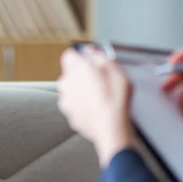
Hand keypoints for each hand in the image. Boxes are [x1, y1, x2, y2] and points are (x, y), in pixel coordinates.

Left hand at [57, 47, 134, 166]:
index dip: (82, 56)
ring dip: (82, 90)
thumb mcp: (116, 71)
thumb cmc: (115, 102)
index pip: (69, 54)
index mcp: (76, 69)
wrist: (111, 129)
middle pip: (70, 72)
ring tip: (100, 95)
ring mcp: (66, 100)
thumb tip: (92, 52)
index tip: (92, 60)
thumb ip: (100, 57)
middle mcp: (66, 83)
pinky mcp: (69, 114)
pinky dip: (82, 104)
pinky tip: (97, 107)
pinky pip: (74, 104)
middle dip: (82, 73)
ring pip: (71, 89)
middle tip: (100, 79)